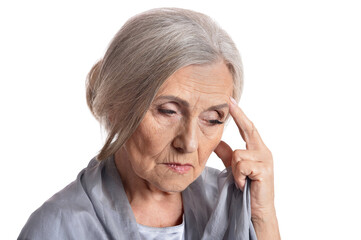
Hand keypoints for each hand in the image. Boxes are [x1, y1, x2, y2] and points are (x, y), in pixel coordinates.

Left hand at [214, 97, 275, 220]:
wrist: (256, 212)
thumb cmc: (246, 189)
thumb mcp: (234, 168)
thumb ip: (227, 154)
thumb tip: (217, 141)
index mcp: (257, 150)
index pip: (248, 127)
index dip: (239, 114)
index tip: (230, 100)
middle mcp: (264, 152)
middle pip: (249, 129)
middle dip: (238, 115)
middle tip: (228, 101)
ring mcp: (265, 160)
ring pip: (238, 154)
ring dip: (234, 170)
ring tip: (239, 181)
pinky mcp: (264, 171)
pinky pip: (241, 166)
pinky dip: (237, 177)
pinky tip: (242, 185)